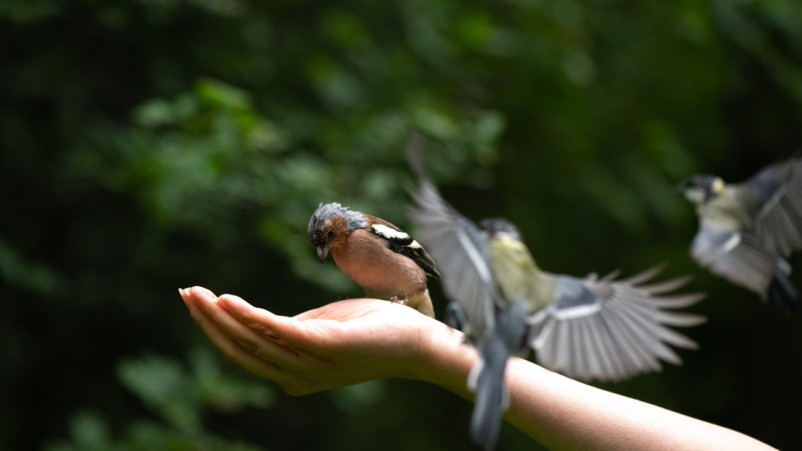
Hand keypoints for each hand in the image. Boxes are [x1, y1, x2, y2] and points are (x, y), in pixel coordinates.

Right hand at [179, 287, 464, 394]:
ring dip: (219, 316)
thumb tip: (260, 318)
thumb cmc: (374, 331)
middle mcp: (297, 375)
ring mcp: (310, 363)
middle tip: (185, 293)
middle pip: (239, 349)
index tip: (196, 300)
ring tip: (196, 293)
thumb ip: (293, 328)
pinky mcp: (325, 346)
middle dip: (208, 321)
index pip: (244, 351)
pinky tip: (228, 300)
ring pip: (251, 341)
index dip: (216, 327)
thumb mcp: (324, 328)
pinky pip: (278, 331)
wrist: (418, 342)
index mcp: (294, 371)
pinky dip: (249, 316)